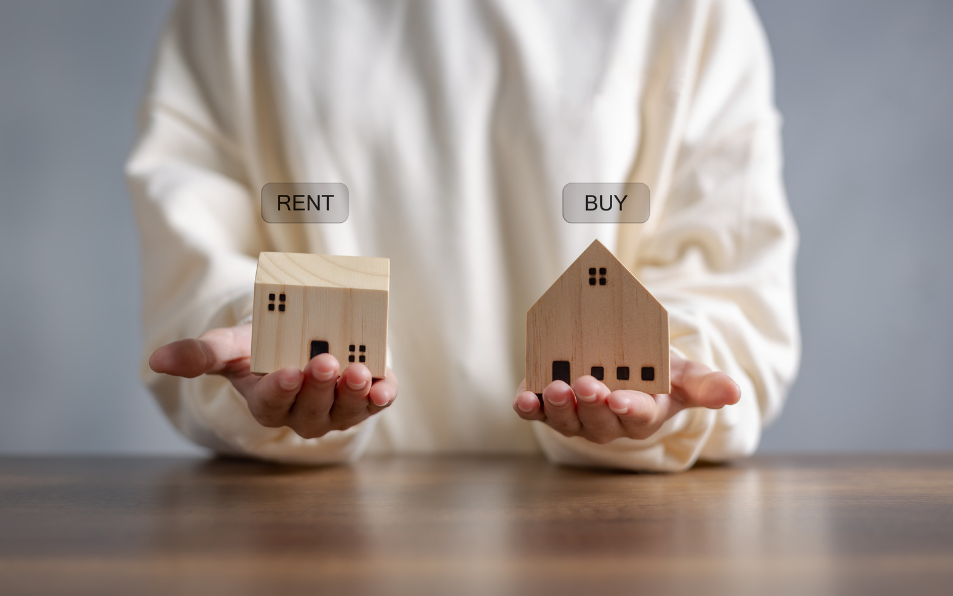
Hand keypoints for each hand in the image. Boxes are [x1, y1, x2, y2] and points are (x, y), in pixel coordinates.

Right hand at [148, 324, 397, 438]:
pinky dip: (382, 396)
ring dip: (353, 394)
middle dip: (319, 387)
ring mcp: (337, 409)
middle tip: (324, 362)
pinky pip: (376, 403)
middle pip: (312, 410)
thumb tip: (155, 359)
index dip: (280, 390)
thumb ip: (200, 352)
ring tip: (357, 371)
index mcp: (267, 402)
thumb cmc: (262, 346)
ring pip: (346, 410)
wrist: (302, 337)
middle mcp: (303, 413)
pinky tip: (386, 386)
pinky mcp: (366, 397)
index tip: (287, 373)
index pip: (271, 404)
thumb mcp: (231, 344)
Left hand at [512, 351, 739, 443]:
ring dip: (559, 407)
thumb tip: (733, 393)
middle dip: (592, 404)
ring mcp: (576, 417)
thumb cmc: (656, 372)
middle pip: (598, 421)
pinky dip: (529, 408)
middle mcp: (607, 423)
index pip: (637, 416)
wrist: (623, 363)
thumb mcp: (683, 374)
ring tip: (556, 388)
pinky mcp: (549, 405)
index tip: (622, 399)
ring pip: (566, 420)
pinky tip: (523, 399)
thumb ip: (705, 384)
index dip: (629, 409)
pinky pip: (537, 412)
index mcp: (642, 415)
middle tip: (586, 384)